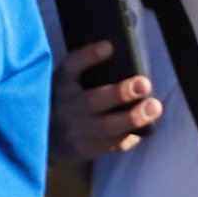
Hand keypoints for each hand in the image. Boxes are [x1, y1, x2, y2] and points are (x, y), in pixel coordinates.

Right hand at [60, 37, 158, 160]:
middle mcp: (68, 107)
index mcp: (61, 83)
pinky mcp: (86, 149)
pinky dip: (131, 136)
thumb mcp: (65, 80)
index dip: (89, 56)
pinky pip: (112, 145)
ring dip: (132, 118)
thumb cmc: (65, 100)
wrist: (43, 138)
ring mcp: (77, 131)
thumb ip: (85, 68)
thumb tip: (119, 52)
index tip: (110, 47)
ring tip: (154, 107)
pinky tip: (147, 127)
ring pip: (105, 127)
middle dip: (120, 93)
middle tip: (144, 84)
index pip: (71, 66)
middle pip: (92, 101)